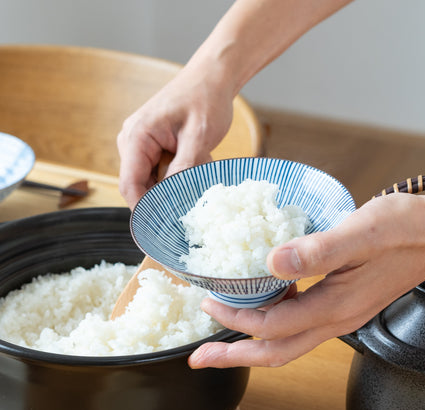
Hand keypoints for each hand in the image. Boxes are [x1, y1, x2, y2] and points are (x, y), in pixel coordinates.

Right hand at [117, 65, 234, 208]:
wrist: (211, 78)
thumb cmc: (205, 99)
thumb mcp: (199, 136)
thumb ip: (184, 167)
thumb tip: (171, 199)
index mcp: (136, 137)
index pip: (129, 185)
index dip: (141, 211)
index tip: (155, 233)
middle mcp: (132, 142)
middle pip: (140, 187)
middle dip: (166, 197)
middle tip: (193, 196)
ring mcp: (142, 145)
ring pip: (153, 182)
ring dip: (177, 183)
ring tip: (200, 163)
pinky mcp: (153, 147)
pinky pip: (162, 172)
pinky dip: (180, 174)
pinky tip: (198, 159)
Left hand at [189, 190, 424, 367]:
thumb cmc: (406, 230)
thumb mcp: (362, 233)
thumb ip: (318, 251)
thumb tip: (272, 263)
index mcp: (336, 306)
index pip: (273, 326)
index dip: (236, 319)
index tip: (209, 301)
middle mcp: (336, 318)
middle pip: (277, 352)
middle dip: (235, 356)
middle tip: (201, 357)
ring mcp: (341, 314)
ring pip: (288, 342)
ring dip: (251, 343)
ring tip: (222, 338)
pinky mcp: (343, 303)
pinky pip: (300, 324)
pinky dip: (273, 323)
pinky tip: (262, 304)